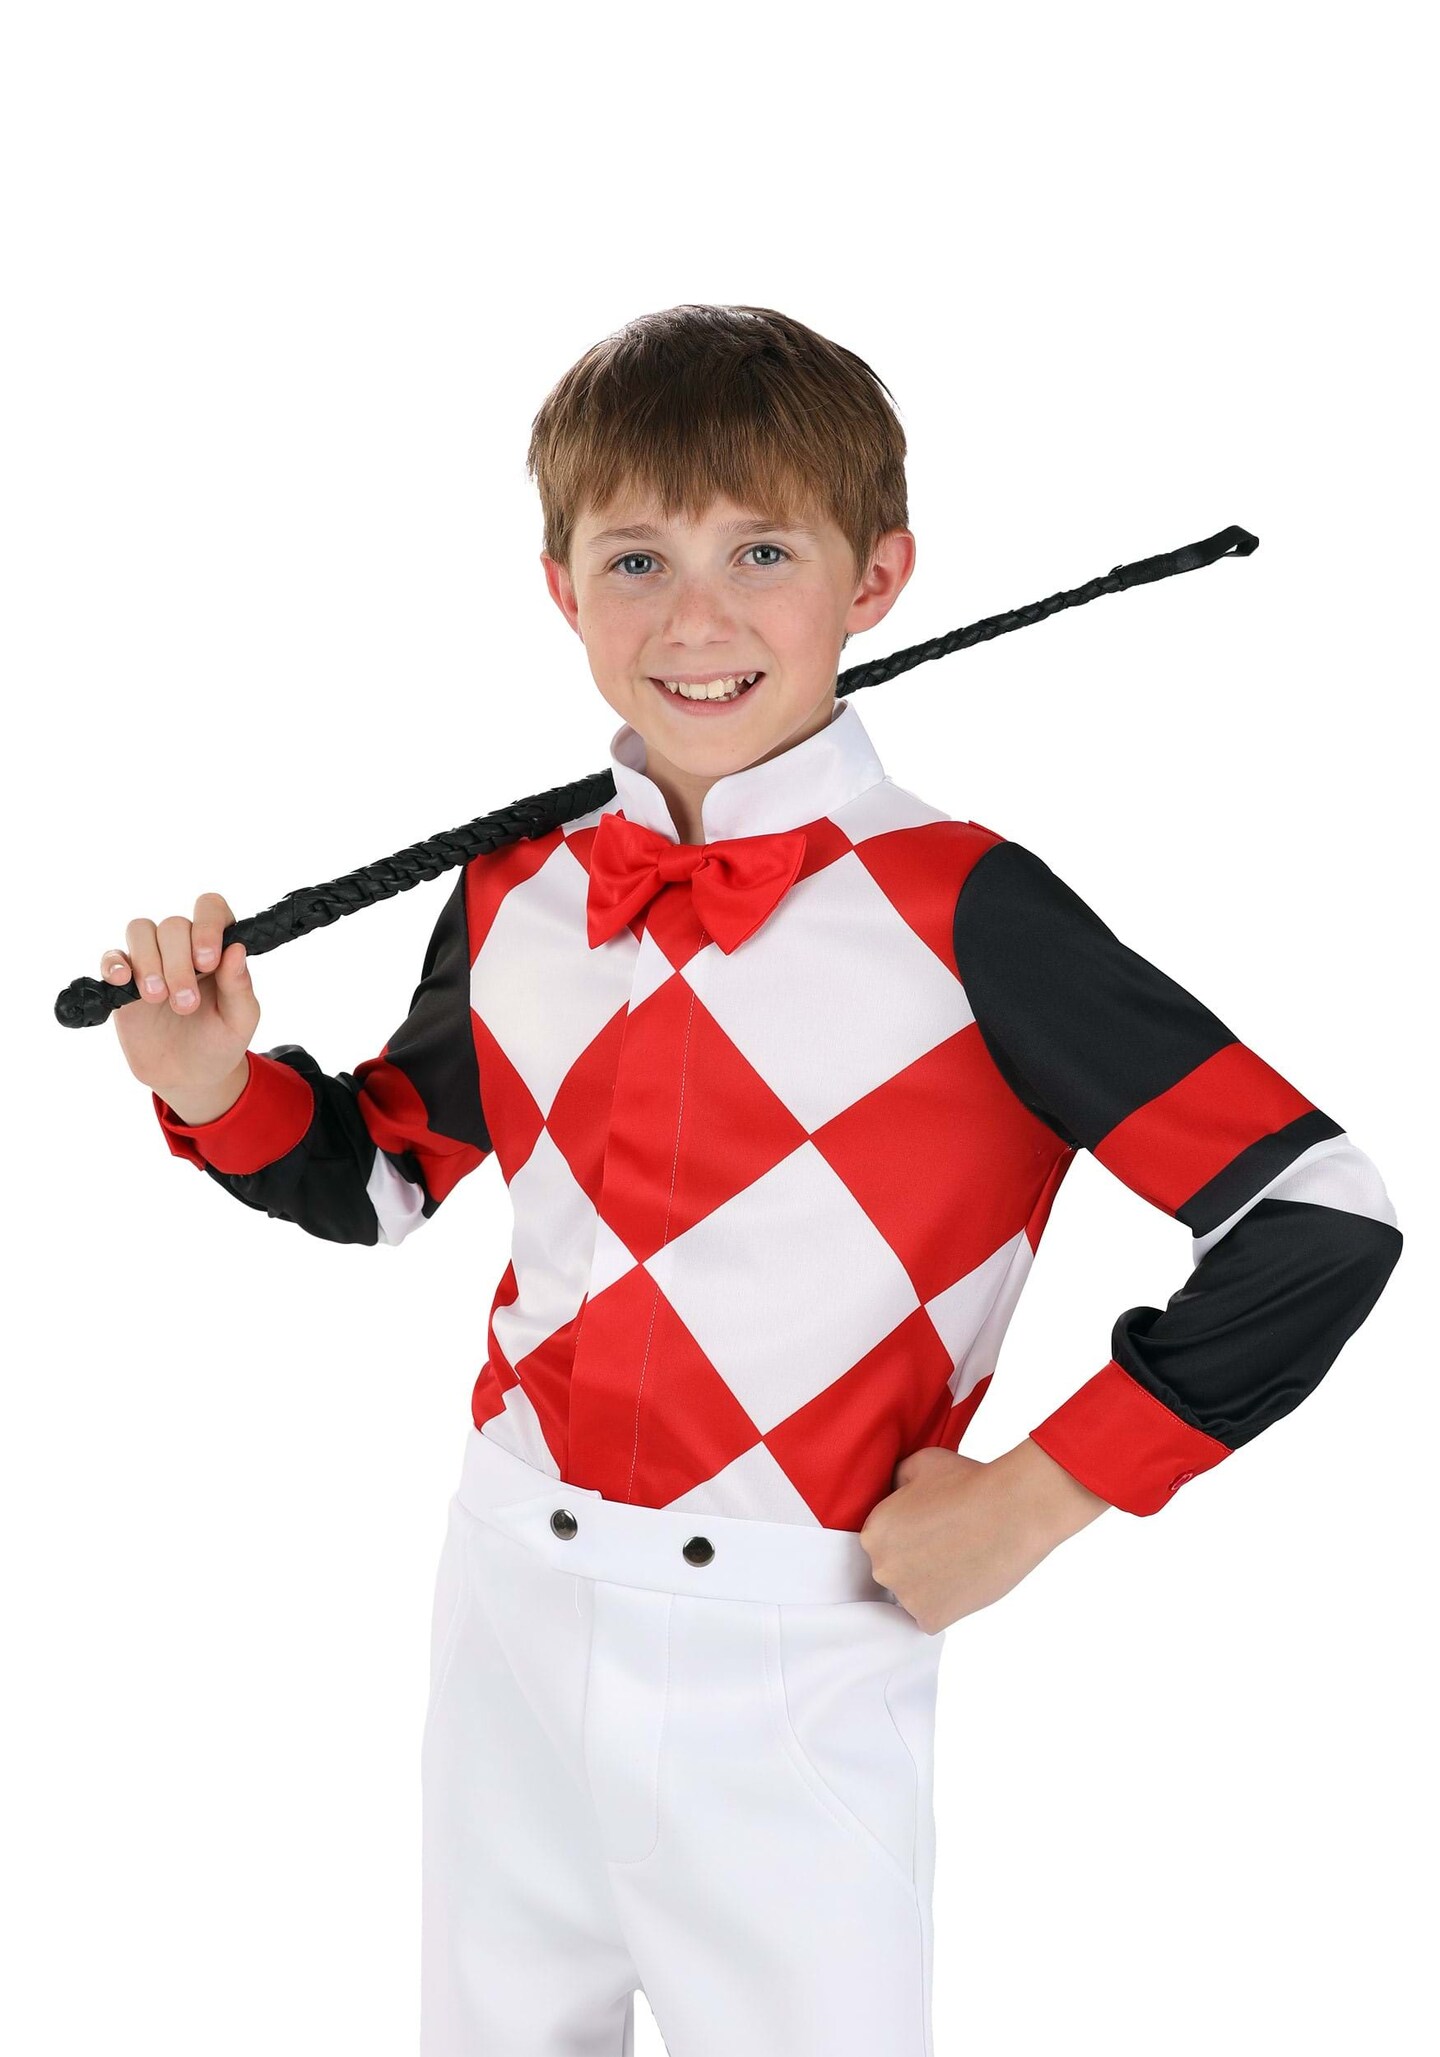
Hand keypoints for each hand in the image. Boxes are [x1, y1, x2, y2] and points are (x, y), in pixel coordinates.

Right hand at [101, 891, 258, 1114]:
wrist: (187, 1077)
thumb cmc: (219, 1042)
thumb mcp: (240, 1020)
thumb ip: (240, 986)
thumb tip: (236, 949)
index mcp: (217, 949)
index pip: (211, 909)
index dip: (207, 926)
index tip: (208, 962)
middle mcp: (183, 948)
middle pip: (173, 925)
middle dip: (178, 964)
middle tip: (186, 1004)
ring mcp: (151, 960)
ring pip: (141, 930)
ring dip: (148, 962)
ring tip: (157, 998)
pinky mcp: (124, 981)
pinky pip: (112, 956)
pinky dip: (114, 964)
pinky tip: (123, 982)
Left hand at [858, 1442, 1108, 1632]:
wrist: (1012, 1509)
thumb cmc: (968, 1480)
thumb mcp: (919, 1464)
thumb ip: (896, 1482)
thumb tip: (895, 1493)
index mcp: (873, 1532)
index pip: (884, 1541)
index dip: (910, 1535)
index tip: (933, 1529)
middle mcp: (881, 1567)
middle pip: (895, 1570)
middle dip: (916, 1561)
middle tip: (949, 1546)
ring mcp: (906, 1596)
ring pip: (913, 1596)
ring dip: (931, 1585)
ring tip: (962, 1563)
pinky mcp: (932, 1619)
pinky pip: (932, 1618)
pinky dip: (948, 1606)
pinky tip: (965, 1583)